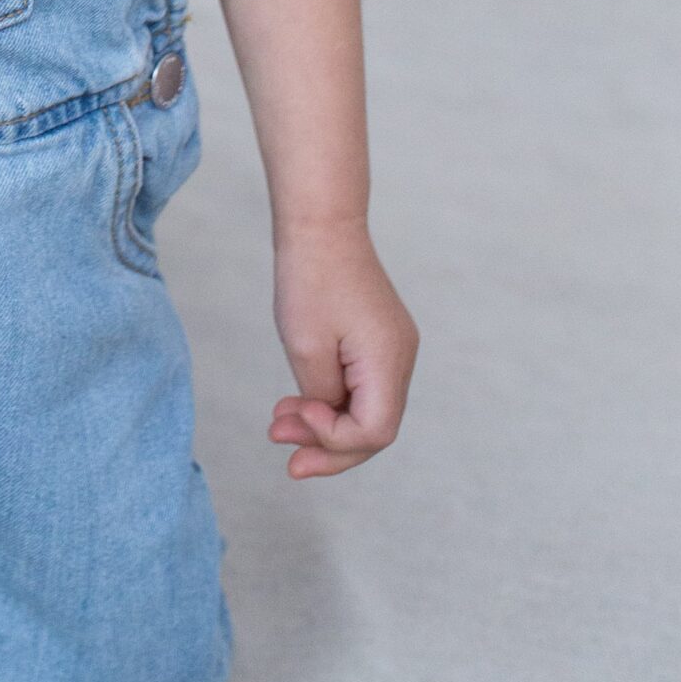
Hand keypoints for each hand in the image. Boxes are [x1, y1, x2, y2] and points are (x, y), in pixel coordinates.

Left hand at [267, 221, 417, 477]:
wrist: (321, 223)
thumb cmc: (310, 278)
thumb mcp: (306, 347)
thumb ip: (320, 397)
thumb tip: (327, 421)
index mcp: (388, 361)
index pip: (374, 432)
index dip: (332, 440)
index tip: (293, 418)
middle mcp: (400, 358)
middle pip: (374, 428)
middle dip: (328, 446)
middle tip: (286, 458)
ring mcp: (393, 349)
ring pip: (366, 409)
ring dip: (324, 424)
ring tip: (279, 427)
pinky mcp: (379, 340)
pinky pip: (361, 386)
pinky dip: (331, 401)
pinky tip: (298, 403)